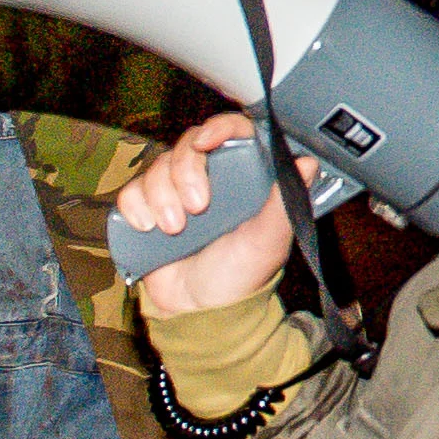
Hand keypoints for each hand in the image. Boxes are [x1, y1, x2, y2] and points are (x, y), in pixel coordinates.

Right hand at [115, 113, 311, 319]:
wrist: (201, 310)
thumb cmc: (242, 274)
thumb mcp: (268, 240)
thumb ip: (284, 202)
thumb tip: (308, 163)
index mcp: (243, 176)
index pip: (232, 132)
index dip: (218, 128)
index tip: (207, 142)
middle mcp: (209, 177)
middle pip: (187, 145)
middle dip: (186, 172)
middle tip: (198, 208)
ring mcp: (175, 192)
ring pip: (157, 166)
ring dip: (161, 195)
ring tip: (175, 229)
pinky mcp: (148, 210)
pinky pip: (130, 191)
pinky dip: (135, 206)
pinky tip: (149, 227)